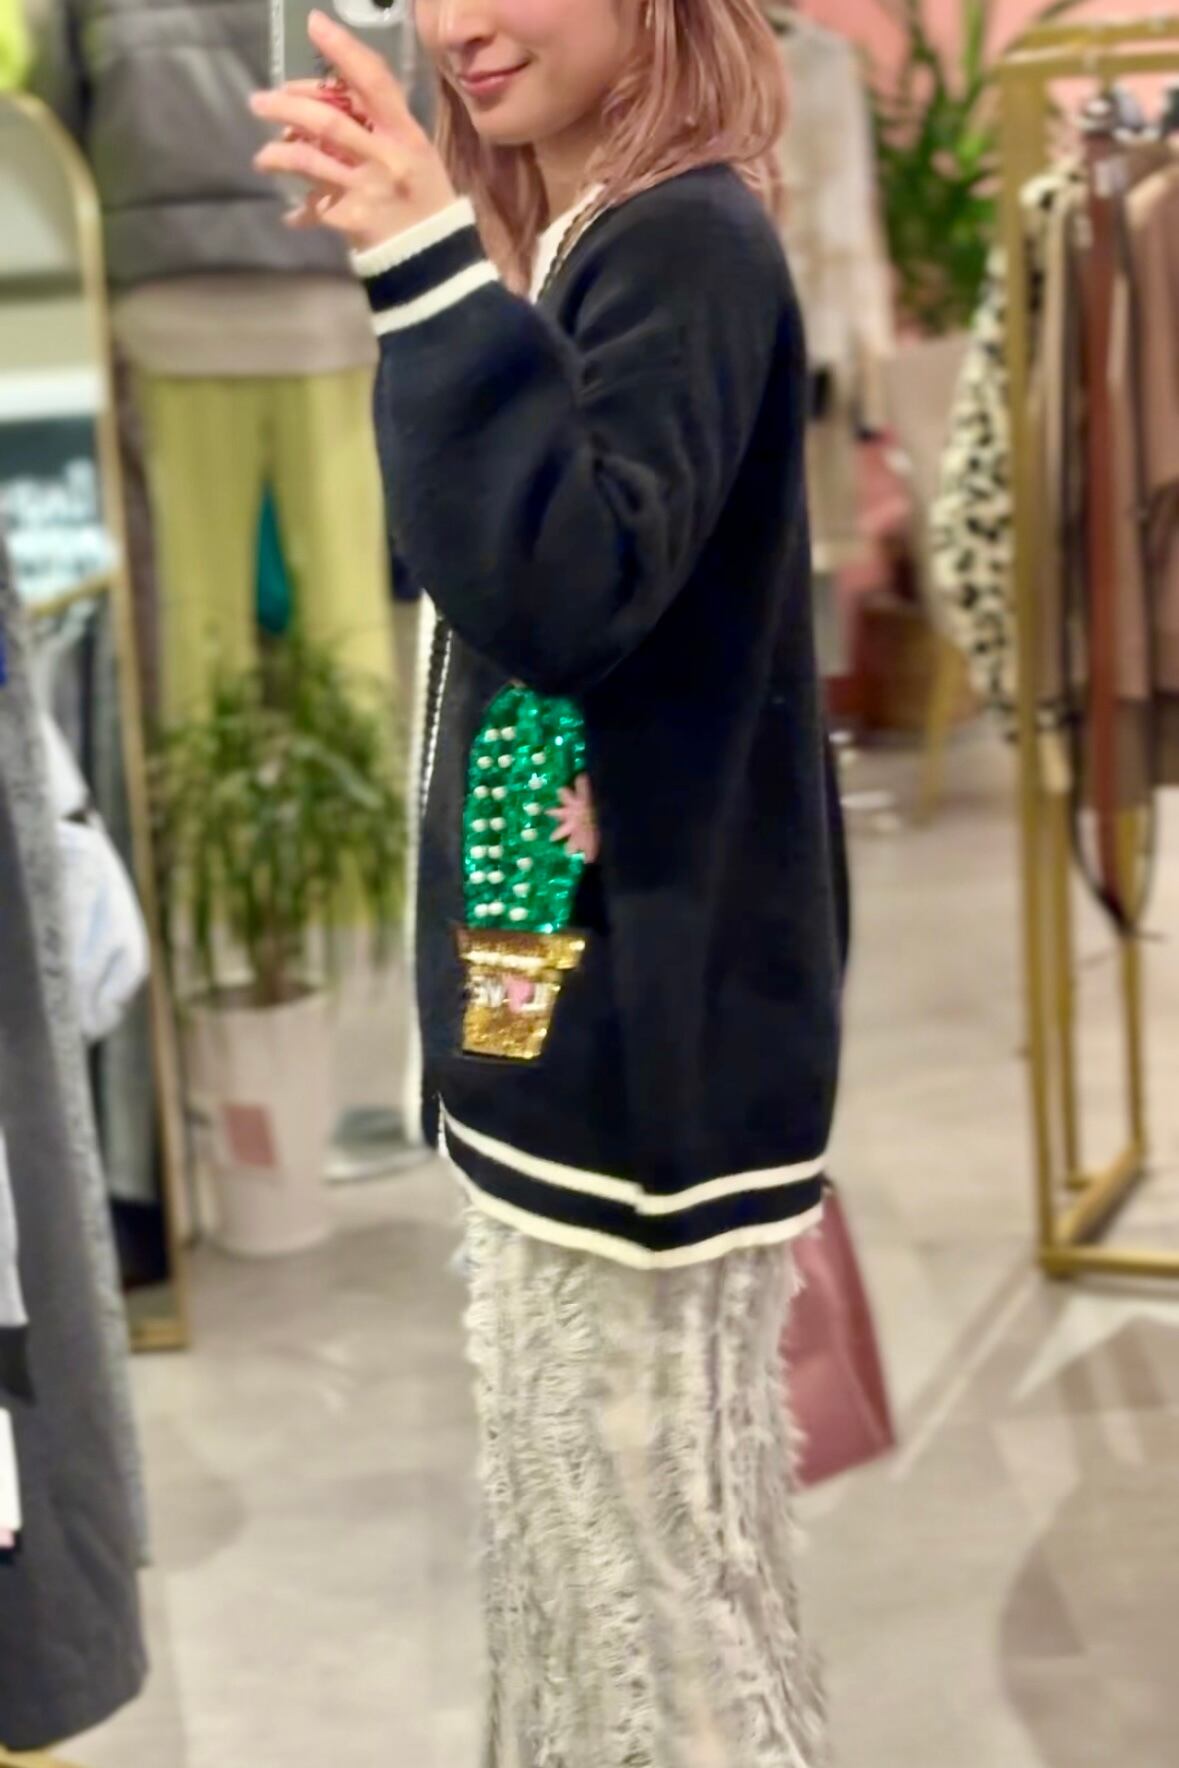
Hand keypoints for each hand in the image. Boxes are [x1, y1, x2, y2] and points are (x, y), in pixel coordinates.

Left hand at [251, 10, 455, 252]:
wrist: (437, 262)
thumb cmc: (426, 201)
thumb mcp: (417, 155)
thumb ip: (382, 125)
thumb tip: (331, 96)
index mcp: (407, 134)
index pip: (374, 82)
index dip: (344, 50)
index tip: (315, 25)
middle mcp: (388, 157)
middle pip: (330, 120)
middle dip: (289, 105)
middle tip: (260, 101)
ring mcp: (369, 190)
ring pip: (311, 159)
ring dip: (279, 153)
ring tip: (263, 157)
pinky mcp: (354, 221)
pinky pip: (315, 207)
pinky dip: (301, 210)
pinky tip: (292, 214)